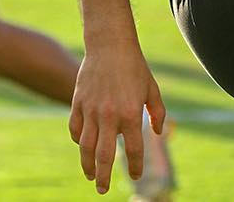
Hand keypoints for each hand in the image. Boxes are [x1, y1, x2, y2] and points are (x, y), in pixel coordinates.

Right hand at [69, 46, 165, 194]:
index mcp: (130, 113)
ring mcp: (91, 110)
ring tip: (90, 176)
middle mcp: (109, 116)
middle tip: (102, 190)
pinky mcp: (79, 103)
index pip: (134, 149)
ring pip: (85, 146)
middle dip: (103, 177)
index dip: (136, 165)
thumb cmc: (135, 67)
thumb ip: (158, 112)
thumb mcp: (151, 88)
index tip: (137, 174)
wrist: (110, 45)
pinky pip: (75, 129)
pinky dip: (77, 141)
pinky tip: (82, 147)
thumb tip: (158, 133)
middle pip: (104, 155)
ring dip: (86, 165)